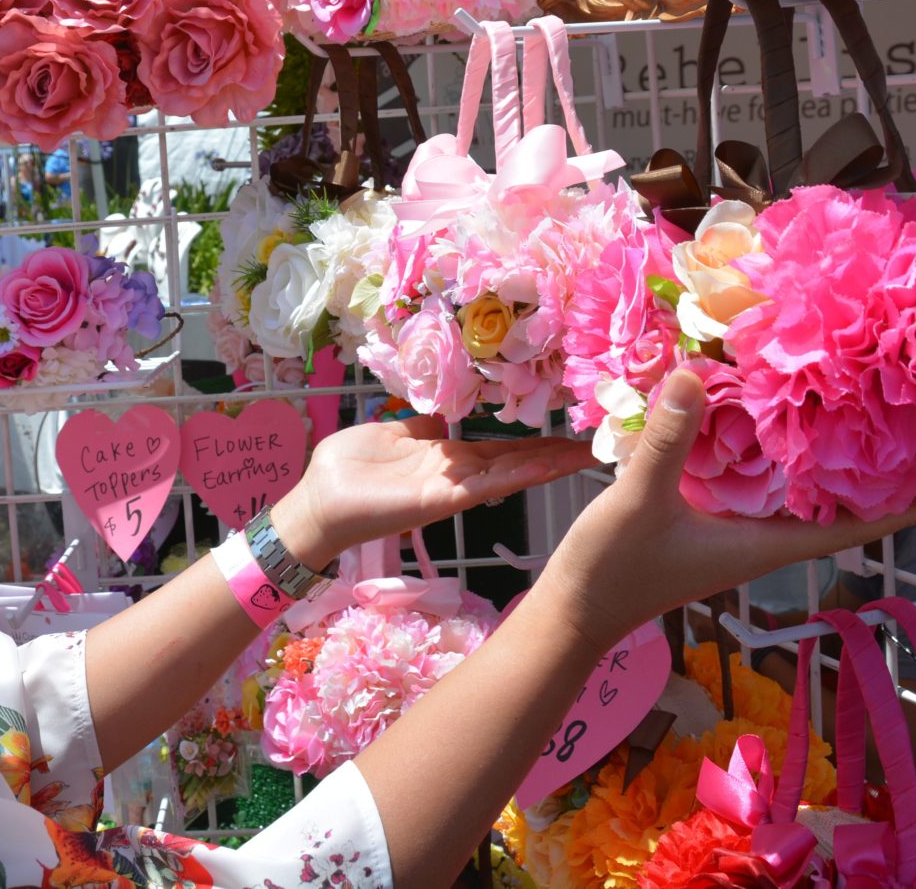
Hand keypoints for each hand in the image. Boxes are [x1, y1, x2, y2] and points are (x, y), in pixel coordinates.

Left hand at [272, 417, 597, 569]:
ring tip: (585, 455)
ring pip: (508, 475)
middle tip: (598, 446)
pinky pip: (484, 485)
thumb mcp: (392, 433)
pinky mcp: (440, 501)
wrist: (318, 502)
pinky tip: (544, 467)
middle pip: (516, 462)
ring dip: (546, 466)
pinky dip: (515, 476)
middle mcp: (457, 475)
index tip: (571, 431)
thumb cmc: (348, 468)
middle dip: (555, 456)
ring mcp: (452, 490)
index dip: (535, 443)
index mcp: (447, 458)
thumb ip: (422, 427)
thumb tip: (443, 413)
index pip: (501, 449)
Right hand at [540, 368, 915, 651]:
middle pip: (844, 506)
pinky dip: (787, 455)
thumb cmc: (612, 569)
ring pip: (807, 493)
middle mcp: (764, 537)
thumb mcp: (639, 501)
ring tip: (878, 413)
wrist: (574, 611)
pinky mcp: (713, 518)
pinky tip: (783, 421)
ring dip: (840, 461)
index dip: (910, 503)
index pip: (857, 524)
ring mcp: (739, 529)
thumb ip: (667, 440)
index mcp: (765, 543)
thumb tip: (693, 372)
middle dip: (889, 473)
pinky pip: (767, 483)